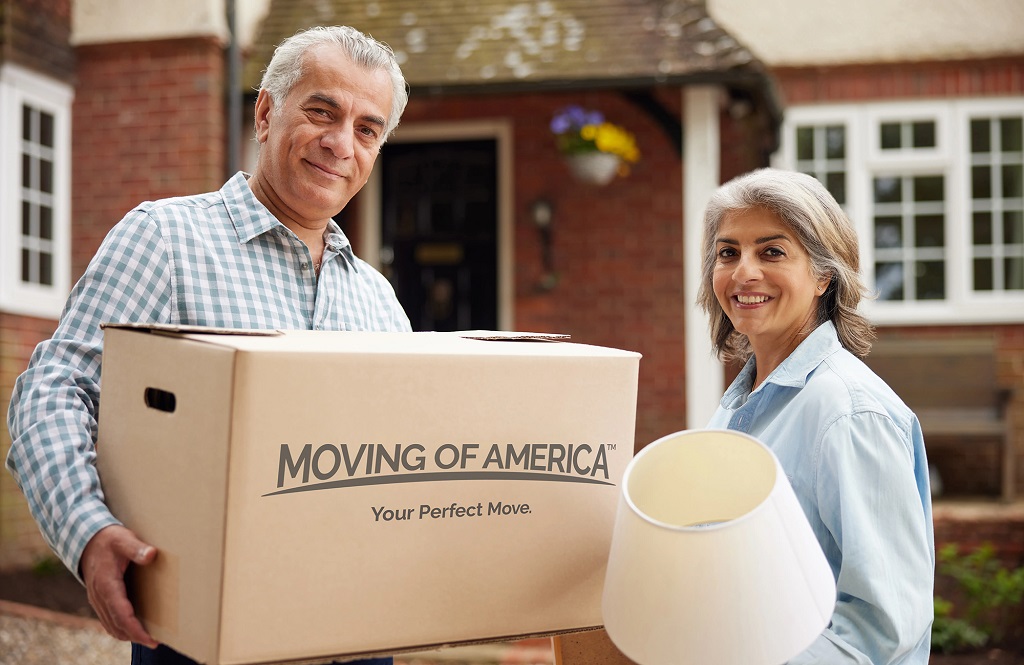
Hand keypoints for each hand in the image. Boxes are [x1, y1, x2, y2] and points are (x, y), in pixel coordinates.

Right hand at [80, 524, 158, 646]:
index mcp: (106, 585)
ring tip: (147, 638)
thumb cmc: (109, 540)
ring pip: (110, 625)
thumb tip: (152, 554)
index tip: (150, 639)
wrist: (87, 540)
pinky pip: (107, 619)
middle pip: (116, 625)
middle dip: (135, 636)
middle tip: (154, 643)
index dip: (136, 630)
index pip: (121, 614)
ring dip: (127, 635)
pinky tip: (132, 629)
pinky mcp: (98, 599)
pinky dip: (119, 628)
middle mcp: (99, 596)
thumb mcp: (124, 540)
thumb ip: (137, 548)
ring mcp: (97, 599)